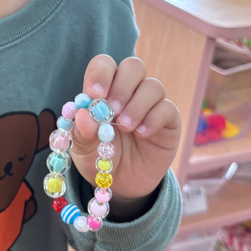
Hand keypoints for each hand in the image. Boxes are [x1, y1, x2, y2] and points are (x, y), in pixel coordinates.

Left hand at [70, 55, 180, 201]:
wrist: (122, 185)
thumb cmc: (99, 159)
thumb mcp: (83, 150)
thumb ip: (82, 133)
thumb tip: (81, 115)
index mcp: (104, 90)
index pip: (104, 65)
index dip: (100, 73)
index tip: (94, 94)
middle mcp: (129, 91)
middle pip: (133, 66)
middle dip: (122, 86)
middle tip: (112, 111)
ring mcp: (150, 104)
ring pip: (153, 85)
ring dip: (137, 105)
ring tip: (125, 127)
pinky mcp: (169, 121)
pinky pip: (167, 108)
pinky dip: (154, 118)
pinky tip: (142, 133)